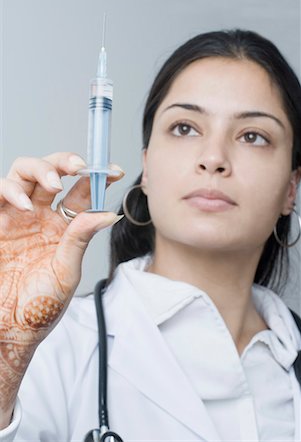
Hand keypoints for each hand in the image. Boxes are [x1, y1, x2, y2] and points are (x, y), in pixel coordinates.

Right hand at [0, 152, 123, 417]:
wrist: (10, 327)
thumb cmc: (40, 306)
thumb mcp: (67, 271)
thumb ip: (81, 238)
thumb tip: (109, 213)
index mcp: (63, 227)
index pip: (81, 193)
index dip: (97, 178)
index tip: (114, 171)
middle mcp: (40, 217)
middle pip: (50, 173)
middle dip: (64, 163)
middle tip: (78, 167)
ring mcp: (16, 217)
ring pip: (24, 173)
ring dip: (40, 170)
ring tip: (53, 185)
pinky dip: (8, 190)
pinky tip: (21, 203)